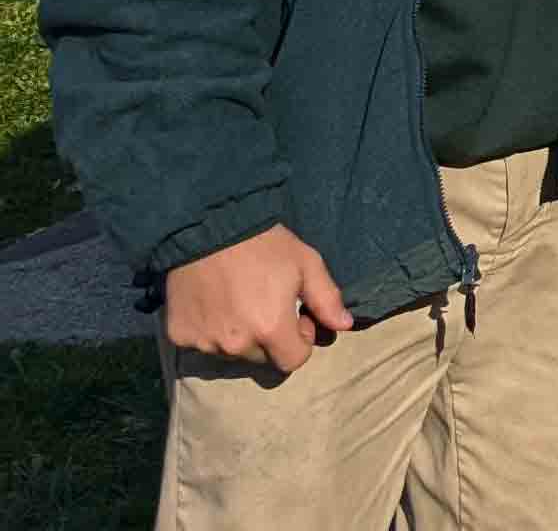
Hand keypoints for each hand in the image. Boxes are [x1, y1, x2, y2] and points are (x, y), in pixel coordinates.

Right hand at [162, 225, 350, 372]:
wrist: (207, 228)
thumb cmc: (264, 244)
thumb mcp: (306, 263)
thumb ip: (327, 299)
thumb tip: (345, 326)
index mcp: (270, 329)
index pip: (293, 362)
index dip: (301, 340)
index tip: (297, 317)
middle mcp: (235, 344)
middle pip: (263, 359)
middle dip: (272, 339)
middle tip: (268, 306)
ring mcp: (204, 343)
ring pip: (232, 354)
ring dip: (241, 337)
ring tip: (240, 301)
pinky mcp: (179, 336)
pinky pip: (203, 344)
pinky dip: (211, 331)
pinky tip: (214, 303)